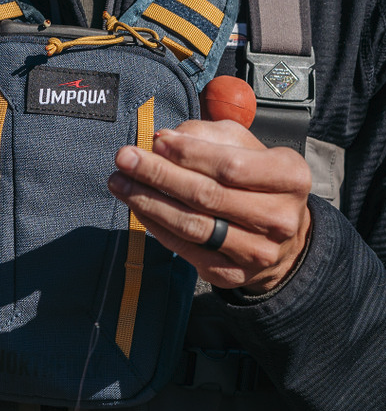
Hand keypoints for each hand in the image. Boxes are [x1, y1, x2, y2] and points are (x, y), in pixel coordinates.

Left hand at [108, 119, 311, 292]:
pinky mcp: (233, 274)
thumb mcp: (245, 145)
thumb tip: (165, 139)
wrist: (282, 235)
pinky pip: (186, 249)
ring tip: (120, 182)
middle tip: (124, 158)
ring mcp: (257, 252)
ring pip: (193, 225)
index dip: (189, 154)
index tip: (156, 141)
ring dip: (149, 201)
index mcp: (290, 177)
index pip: (231, 166)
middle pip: (208, 196)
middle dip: (159, 174)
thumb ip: (208, 136)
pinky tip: (137, 206)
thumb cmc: (257, 178)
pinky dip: (156, 226)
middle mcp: (280, 218)